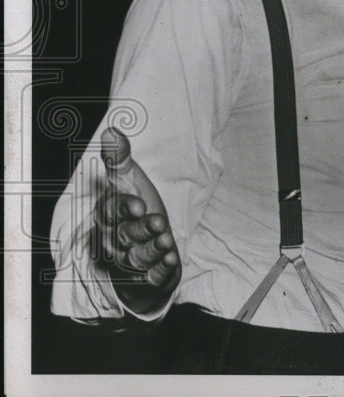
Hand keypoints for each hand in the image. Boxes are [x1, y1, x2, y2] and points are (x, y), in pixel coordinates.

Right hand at [93, 128, 180, 313]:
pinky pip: (151, 277)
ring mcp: (130, 260)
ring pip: (137, 257)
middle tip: (157, 221)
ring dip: (151, 250)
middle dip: (140, 230)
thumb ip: (120, 158)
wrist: (148, 241)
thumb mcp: (130, 180)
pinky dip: (160, 271)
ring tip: (166, 241)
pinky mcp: (146, 276)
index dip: (122, 209)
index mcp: (108, 215)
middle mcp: (114, 240)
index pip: (110, 213)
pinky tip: (171, 262)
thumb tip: (111, 130)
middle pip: (123, 236)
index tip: (138, 204)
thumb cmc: (136, 206)